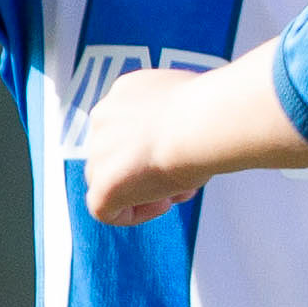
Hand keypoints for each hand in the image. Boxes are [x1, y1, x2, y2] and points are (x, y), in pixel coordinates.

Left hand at [83, 68, 197, 224]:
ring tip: (179, 188)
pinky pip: (106, 210)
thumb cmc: (208, 111)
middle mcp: (105, 118)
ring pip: (109, 181)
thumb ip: (174, 118)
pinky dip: (134, 213)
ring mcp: (99, 152)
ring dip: (143, 191)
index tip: (180, 154)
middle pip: (116, 154)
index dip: (153, 147)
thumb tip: (184, 136)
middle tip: (182, 176)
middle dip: (147, 170)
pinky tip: (163, 203)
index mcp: (125, 92)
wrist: (201, 124)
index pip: (128, 126)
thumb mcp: (190, 101)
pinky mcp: (102, 185)